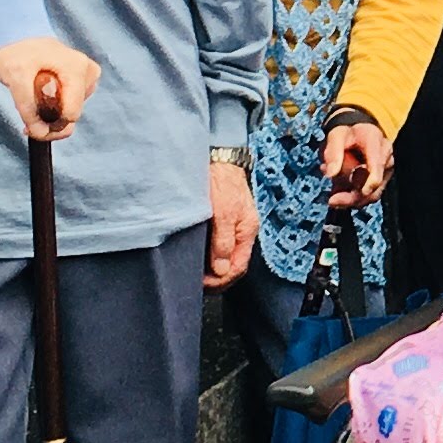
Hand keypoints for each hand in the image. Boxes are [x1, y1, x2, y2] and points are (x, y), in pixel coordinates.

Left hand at [0, 42, 97, 137]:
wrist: (17, 35)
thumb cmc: (15, 51)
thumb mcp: (15, 77)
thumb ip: (27, 107)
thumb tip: (40, 132)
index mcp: (77, 69)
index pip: (72, 114)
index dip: (50, 124)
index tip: (28, 124)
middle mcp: (88, 73)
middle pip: (73, 115)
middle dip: (49, 120)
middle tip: (26, 113)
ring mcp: (87, 76)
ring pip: (71, 112)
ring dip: (50, 114)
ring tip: (31, 99)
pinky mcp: (82, 81)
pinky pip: (70, 104)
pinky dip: (54, 108)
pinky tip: (39, 98)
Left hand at [204, 156, 255, 287]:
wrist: (218, 157)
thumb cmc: (222, 181)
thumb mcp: (223, 212)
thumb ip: (222, 241)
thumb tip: (221, 269)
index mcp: (247, 231)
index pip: (238, 267)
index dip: (221, 280)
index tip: (203, 284)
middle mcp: (241, 232)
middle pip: (233, 265)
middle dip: (217, 279)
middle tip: (197, 284)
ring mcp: (233, 227)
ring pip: (225, 257)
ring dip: (212, 269)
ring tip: (195, 274)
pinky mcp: (223, 222)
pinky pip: (219, 246)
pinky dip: (210, 256)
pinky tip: (198, 258)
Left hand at [322, 113, 392, 205]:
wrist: (358, 133)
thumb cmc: (348, 133)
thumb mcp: (336, 136)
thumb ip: (333, 153)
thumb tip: (330, 174)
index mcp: (375, 142)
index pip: (377, 165)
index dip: (371, 182)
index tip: (361, 192)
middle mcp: (386, 157)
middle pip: (375, 185)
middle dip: (353, 197)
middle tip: (332, 200)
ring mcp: (386, 169)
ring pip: (373, 194)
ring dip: (351, 198)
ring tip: (333, 192)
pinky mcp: (382, 179)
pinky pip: (370, 194)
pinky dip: (354, 196)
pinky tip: (340, 190)